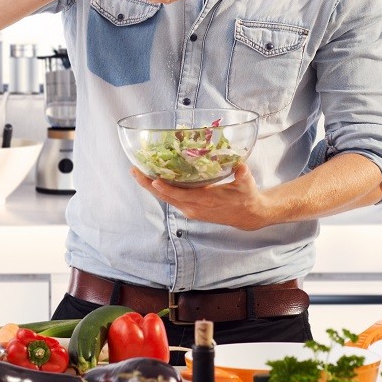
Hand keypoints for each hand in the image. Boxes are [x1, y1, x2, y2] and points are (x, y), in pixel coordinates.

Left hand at [130, 164, 275, 230]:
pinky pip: (170, 199)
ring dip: (150, 187)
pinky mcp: (189, 208)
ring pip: (166, 198)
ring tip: (137, 172)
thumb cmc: (246, 197)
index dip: (166, 188)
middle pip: (166, 197)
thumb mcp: (246, 185)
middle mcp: (193, 207)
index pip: (181, 195)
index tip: (153, 180)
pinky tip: (153, 178)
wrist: (247, 215)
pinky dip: (160, 189)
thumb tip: (241, 166)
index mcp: (205, 201)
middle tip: (134, 170)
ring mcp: (190, 209)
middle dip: (148, 184)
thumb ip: (243, 175)